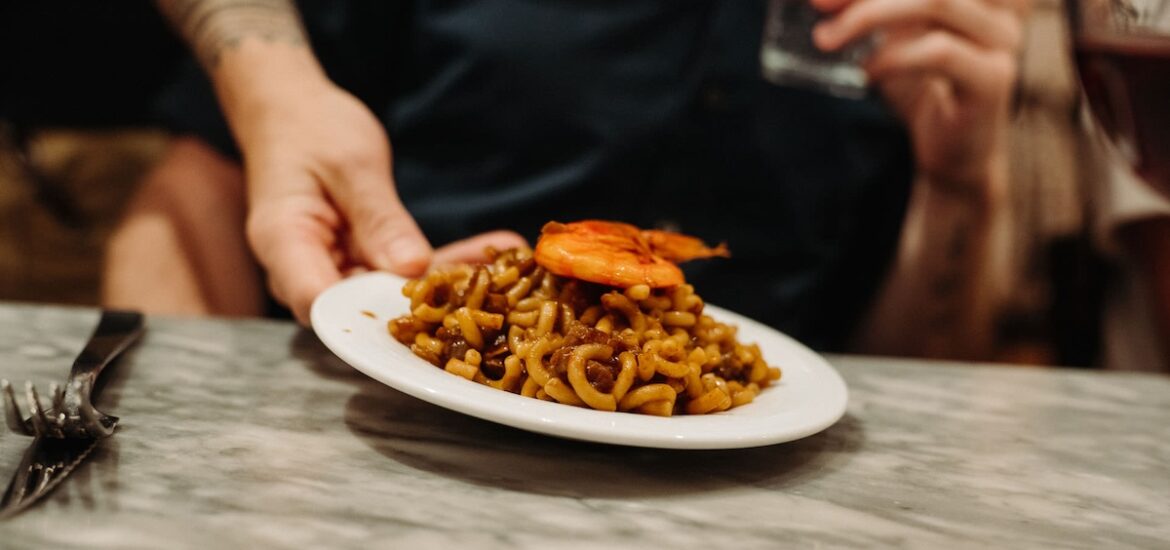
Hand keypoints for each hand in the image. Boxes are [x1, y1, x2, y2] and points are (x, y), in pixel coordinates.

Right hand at [239, 81, 523, 322]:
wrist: (292, 113)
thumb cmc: (311, 128)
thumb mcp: (352, 165)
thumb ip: (380, 219)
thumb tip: (411, 269)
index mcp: (284, 245)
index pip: (321, 305)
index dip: (372, 322)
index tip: (432, 318)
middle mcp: (303, 271)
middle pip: (361, 309)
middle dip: (427, 309)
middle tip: (490, 299)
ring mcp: (331, 270)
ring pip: (389, 295)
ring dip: (445, 287)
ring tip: (506, 273)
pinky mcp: (357, 264)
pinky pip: (399, 275)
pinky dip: (440, 267)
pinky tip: (489, 254)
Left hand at [813, 0, 1026, 196]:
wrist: (952, 153)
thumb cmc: (919, 88)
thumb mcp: (892, 36)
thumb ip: (868, 9)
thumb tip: (819, 0)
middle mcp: (998, 4)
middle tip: (817, 6)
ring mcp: (1001, 39)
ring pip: (937, 2)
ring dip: (870, 16)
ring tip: (828, 40)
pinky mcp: (993, 79)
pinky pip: (940, 52)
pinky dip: (893, 56)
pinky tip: (865, 72)